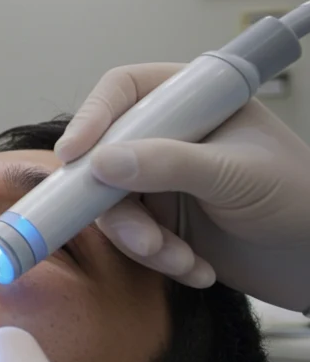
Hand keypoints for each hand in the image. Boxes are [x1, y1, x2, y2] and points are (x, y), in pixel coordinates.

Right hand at [54, 63, 309, 298]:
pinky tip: (198, 269)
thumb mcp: (235, 175)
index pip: (123, 91)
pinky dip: (159, 258)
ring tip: (179, 260)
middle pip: (104, 153)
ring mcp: (161, 179)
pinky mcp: (161, 221)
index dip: (92, 117)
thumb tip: (100, 162)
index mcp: (191, 101)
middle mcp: (168, 135)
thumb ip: (169, 164)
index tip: (74, 155)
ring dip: (141, 239)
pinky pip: (130, 238)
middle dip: (117, 202)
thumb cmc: (299, 198)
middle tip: (142, 238)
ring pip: (111, 203)